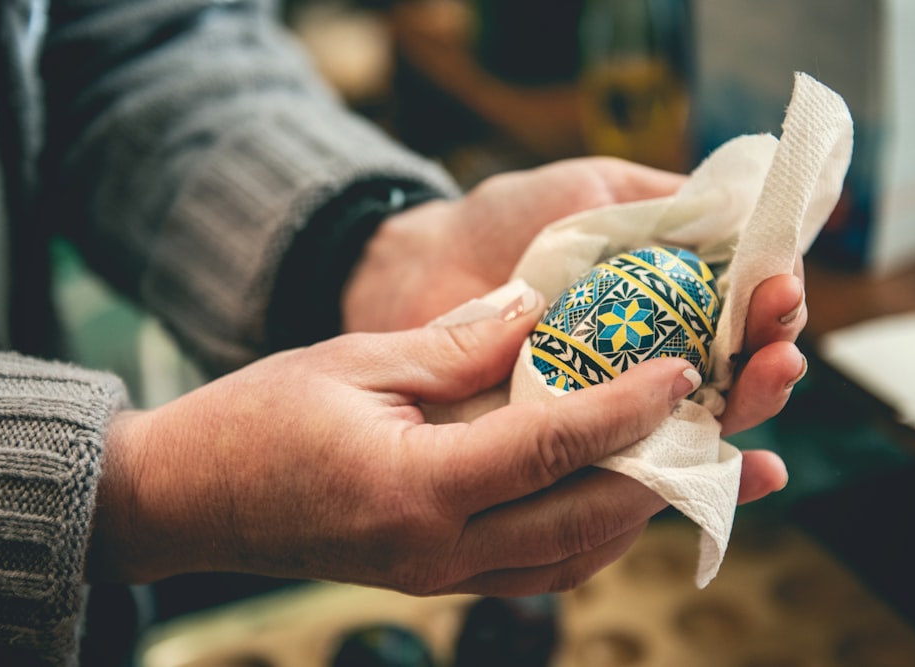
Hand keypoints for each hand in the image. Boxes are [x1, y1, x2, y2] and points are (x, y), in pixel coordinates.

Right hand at [89, 289, 782, 594]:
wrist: (190, 498)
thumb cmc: (257, 420)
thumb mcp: (355, 363)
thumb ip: (456, 344)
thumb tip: (537, 309)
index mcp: (415, 489)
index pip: (548, 449)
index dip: (622, 409)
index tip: (679, 372)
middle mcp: (436, 551)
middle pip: (580, 523)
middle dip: (661, 480)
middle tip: (724, 436)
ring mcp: (435, 577)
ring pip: (568, 560)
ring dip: (634, 517)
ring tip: (692, 476)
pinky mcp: (432, 578)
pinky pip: (533, 569)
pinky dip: (586, 538)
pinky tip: (614, 503)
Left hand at [343, 156, 806, 438]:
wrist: (423, 265)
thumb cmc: (504, 218)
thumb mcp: (595, 190)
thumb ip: (669, 203)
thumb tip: (753, 210)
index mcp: (667, 295)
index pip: (742, 309)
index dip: (771, 301)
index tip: (779, 286)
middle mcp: (653, 354)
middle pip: (737, 372)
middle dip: (772, 360)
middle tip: (781, 348)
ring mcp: (616, 404)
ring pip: (705, 421)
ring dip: (751, 406)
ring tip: (771, 377)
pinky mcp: (579, 446)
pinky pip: (644, 462)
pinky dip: (698, 466)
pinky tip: (744, 465)